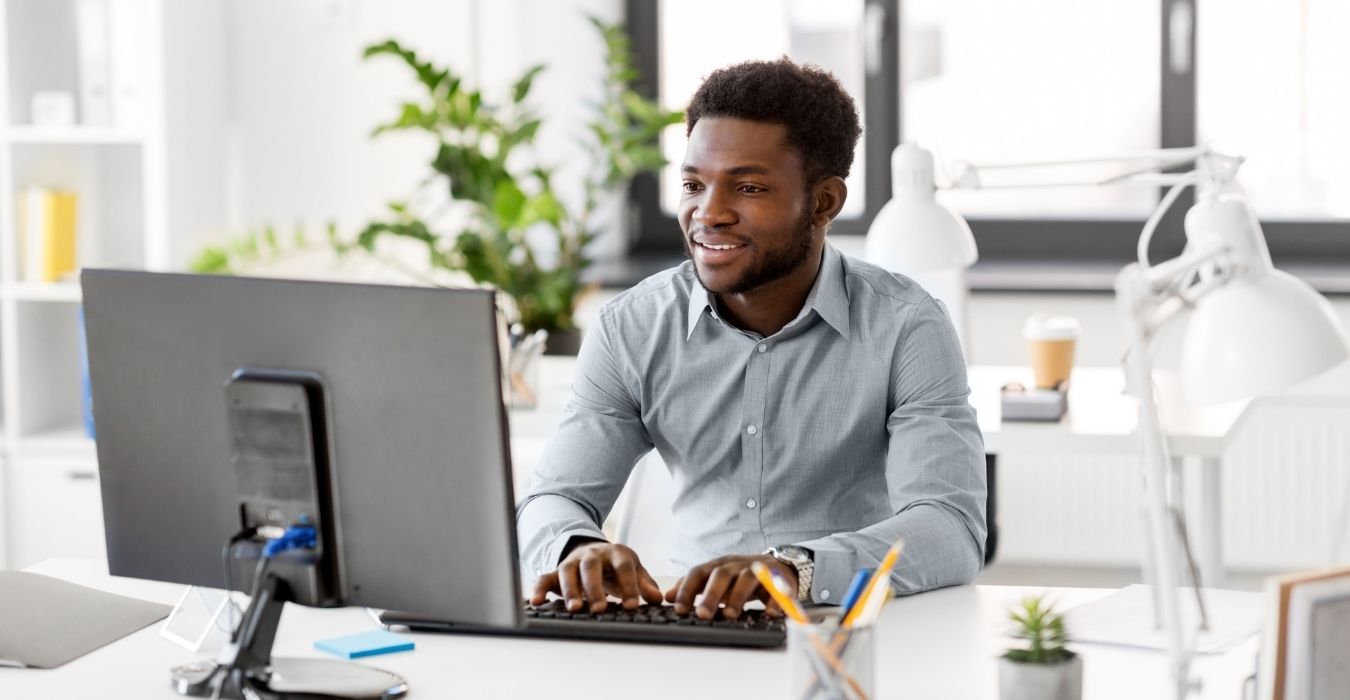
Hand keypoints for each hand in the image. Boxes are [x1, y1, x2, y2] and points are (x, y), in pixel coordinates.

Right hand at [529, 541, 663, 613]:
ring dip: (570, 590)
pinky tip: (536, 602)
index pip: (623, 567)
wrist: (595, 551)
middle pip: (591, 567)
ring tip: (574, 609)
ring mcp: (572, 562)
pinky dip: (539, 589)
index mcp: (616, 553)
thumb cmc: (617, 566)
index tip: (632, 606)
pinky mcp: (556, 572)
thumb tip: (657, 599)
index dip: (629, 585)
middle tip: (600, 609)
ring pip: (568, 571)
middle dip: (595, 588)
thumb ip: (645, 584)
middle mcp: (592, 555)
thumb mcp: (635, 570)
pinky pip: (545, 578)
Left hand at [664, 554, 795, 619]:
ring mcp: (757, 569)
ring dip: (738, 597)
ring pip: (747, 578)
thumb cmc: (741, 576)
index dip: (687, 589)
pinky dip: (773, 600)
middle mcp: (736, 564)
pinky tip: (768, 614)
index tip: (679, 609)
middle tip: (703, 615)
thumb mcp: (715, 578)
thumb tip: (669, 597)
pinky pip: (776, 588)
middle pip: (721, 575)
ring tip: (730, 615)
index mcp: (718, 565)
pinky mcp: (778, 579)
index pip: (698, 573)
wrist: (778, 565)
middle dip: (711, 594)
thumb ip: (694, 586)